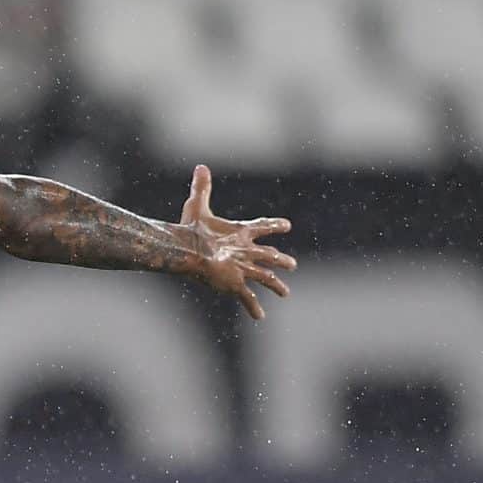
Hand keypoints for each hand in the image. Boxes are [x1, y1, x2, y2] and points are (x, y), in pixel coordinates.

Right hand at [175, 165, 294, 320]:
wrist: (190, 251)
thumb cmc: (192, 229)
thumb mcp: (196, 207)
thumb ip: (201, 188)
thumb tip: (201, 166)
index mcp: (240, 232)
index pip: (263, 227)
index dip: (275, 226)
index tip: (287, 225)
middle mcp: (247, 250)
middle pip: (269, 256)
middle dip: (281, 261)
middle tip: (292, 265)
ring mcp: (244, 268)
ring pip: (266, 278)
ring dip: (276, 285)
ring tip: (286, 293)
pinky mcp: (236, 284)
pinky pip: (248, 298)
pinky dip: (253, 307)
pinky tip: (260, 317)